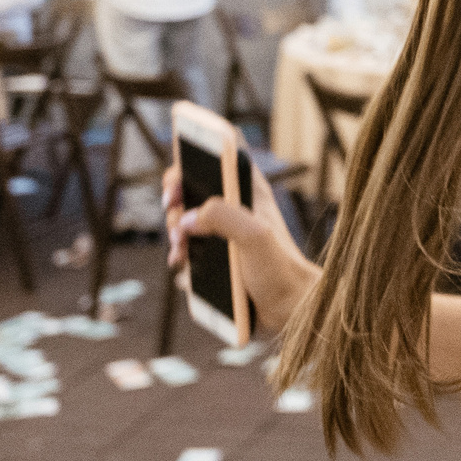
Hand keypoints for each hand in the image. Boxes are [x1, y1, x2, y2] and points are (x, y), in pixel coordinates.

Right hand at [163, 157, 315, 329]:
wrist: (288, 312)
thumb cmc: (280, 270)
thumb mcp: (254, 236)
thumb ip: (221, 217)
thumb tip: (186, 219)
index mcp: (248, 192)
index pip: (222, 155)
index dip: (199, 148)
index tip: (181, 157)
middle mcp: (234, 208)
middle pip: (193, 187)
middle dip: (176, 195)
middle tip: (172, 206)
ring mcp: (223, 234)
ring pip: (185, 221)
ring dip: (174, 231)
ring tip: (180, 246)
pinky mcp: (215, 259)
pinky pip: (187, 251)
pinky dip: (179, 255)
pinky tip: (182, 263)